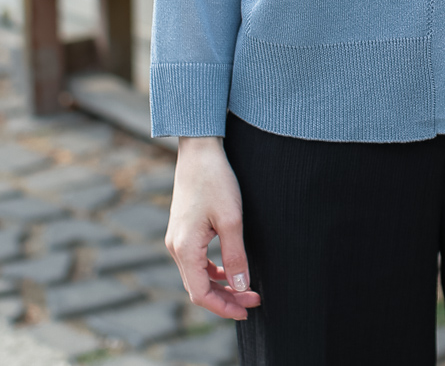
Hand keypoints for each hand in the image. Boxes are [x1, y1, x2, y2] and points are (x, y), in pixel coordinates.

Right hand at [165, 136, 261, 320]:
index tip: (248, 309)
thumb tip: (242, 287)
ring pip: (197, 276)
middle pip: (198, 288)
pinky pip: (196, 262)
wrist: (199, 150)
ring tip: (246, 288)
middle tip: (253, 300)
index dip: (224, 307)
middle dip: (226, 298)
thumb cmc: (216, 180)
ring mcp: (176, 239)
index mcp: (185, 248)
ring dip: (220, 285)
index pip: (201, 294)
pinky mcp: (182, 231)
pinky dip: (213, 270)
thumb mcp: (232, 219)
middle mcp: (175, 248)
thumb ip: (236, 255)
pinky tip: (231, 268)